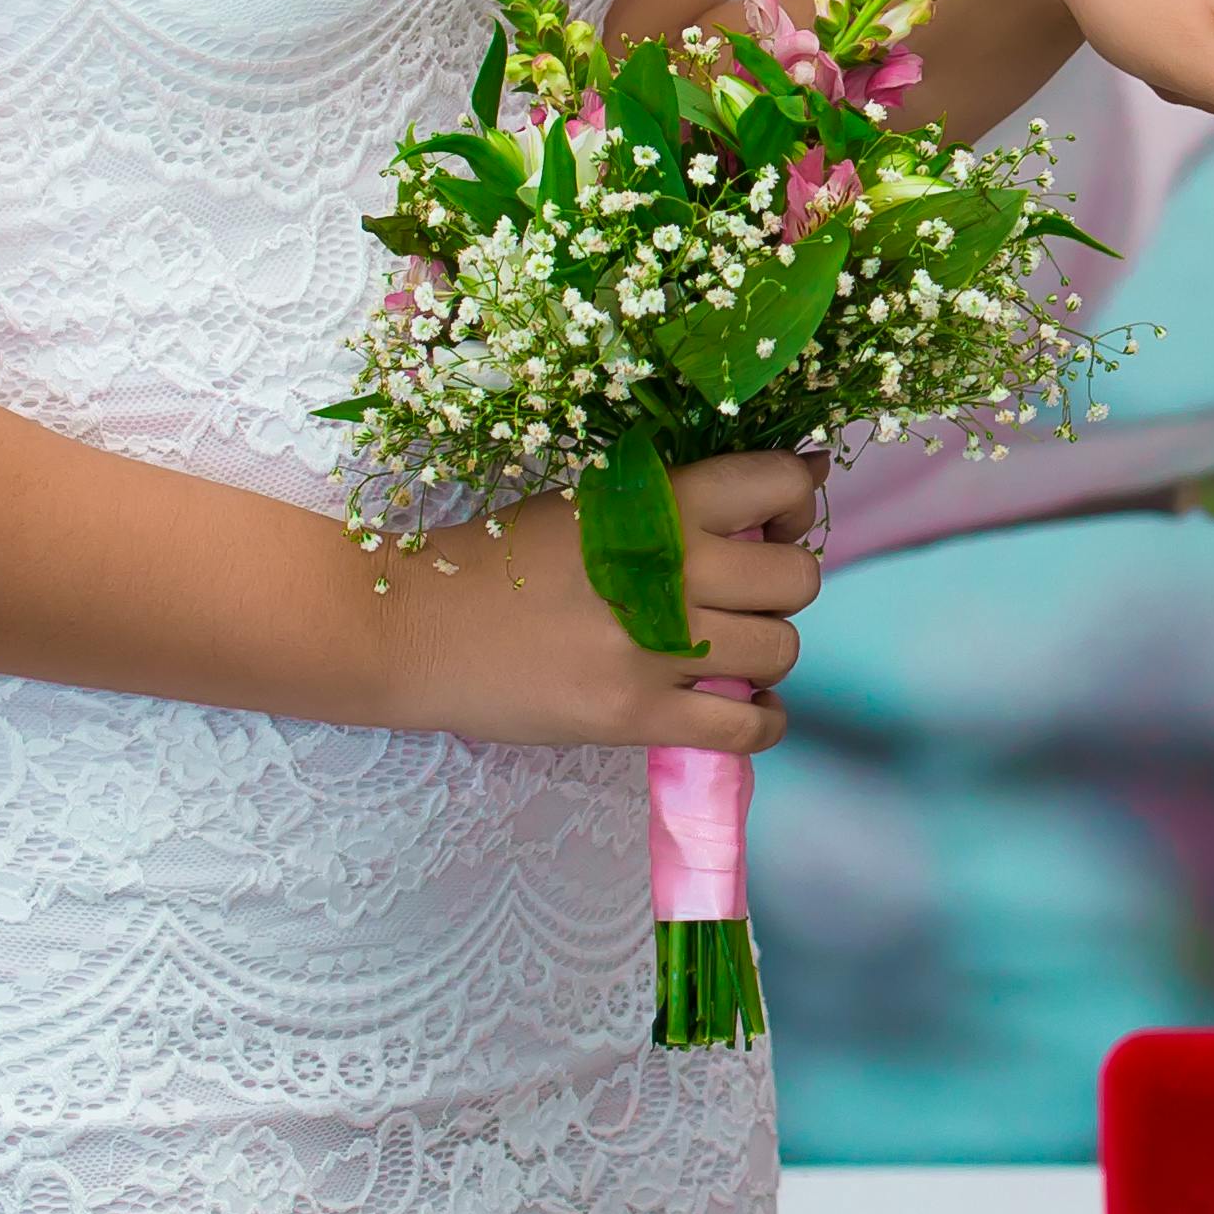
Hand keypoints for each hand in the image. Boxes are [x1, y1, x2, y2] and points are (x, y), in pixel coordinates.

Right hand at [373, 447, 819, 752]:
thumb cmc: (499, 557)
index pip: (778, 484)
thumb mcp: (591, 501)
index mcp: (658, 502)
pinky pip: (746, 728)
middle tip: (750, 594)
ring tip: (731, 652)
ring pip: (781, 650)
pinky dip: (762, 721)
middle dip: (785, 584)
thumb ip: (676, 500)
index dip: (797, 500)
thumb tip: (783, 487)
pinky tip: (744, 708)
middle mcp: (669, 569)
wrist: (415, 629)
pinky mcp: (636, 715)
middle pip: (798, 577)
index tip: (781, 518)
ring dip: (768, 652)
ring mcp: (655, 648)